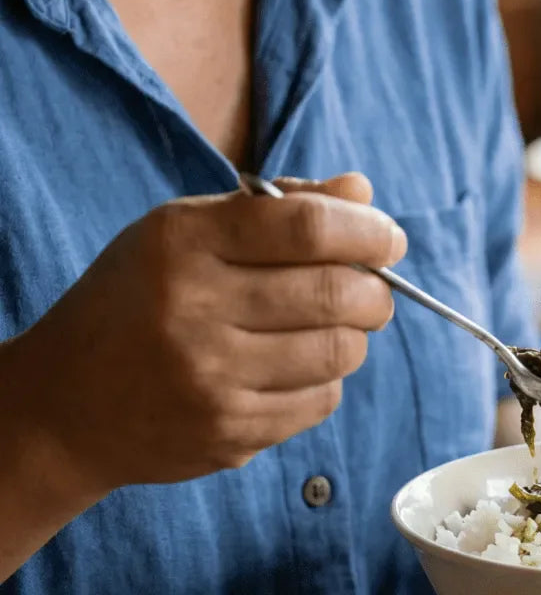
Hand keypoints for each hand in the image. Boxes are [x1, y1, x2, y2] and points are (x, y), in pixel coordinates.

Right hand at [4, 173, 404, 498]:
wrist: (64, 404)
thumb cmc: (141, 295)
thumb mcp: (190, 229)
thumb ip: (281, 205)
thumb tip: (363, 193)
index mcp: (185, 242)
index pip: (307, 226)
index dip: (367, 230)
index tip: (389, 236)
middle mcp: (194, 310)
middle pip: (335, 292)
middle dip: (376, 287)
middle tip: (375, 286)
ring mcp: (209, 381)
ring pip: (339, 351)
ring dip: (354, 334)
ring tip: (334, 324)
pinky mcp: (225, 434)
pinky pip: (320, 401)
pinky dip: (327, 378)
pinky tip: (296, 365)